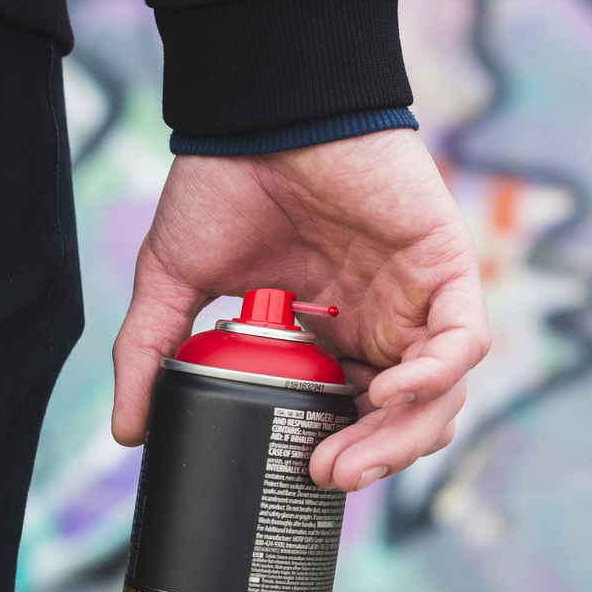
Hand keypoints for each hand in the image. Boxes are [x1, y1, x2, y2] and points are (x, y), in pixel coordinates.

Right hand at [111, 128, 489, 491]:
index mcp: (336, 333)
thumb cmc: (224, 183)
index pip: (360, 415)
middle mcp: (384, 321)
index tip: (302, 476)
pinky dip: (437, 375)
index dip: (344, 452)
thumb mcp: (177, 282)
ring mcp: (418, 295)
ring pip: (442, 392)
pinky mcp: (446, 264)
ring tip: (349, 457)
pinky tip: (390, 393)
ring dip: (403, 434)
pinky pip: (464, 340)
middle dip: (374, 457)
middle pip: (405, 416)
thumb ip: (155, 354)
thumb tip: (127, 432)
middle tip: (326, 478)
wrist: (257, 112)